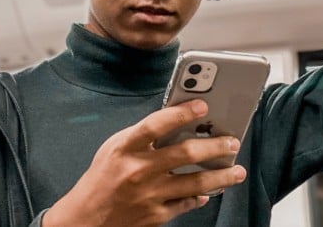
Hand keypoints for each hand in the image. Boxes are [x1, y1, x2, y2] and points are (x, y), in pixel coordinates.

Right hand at [43, 100, 246, 226]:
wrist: (86, 219)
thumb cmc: (102, 178)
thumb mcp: (115, 148)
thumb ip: (143, 136)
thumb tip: (179, 122)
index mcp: (125, 147)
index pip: (157, 124)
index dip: (182, 112)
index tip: (203, 105)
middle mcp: (138, 170)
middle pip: (185, 154)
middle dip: (215, 146)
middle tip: (232, 141)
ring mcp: (149, 195)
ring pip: (195, 182)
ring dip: (221, 176)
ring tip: (236, 170)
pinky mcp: (156, 215)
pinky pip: (187, 203)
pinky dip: (200, 196)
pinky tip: (209, 191)